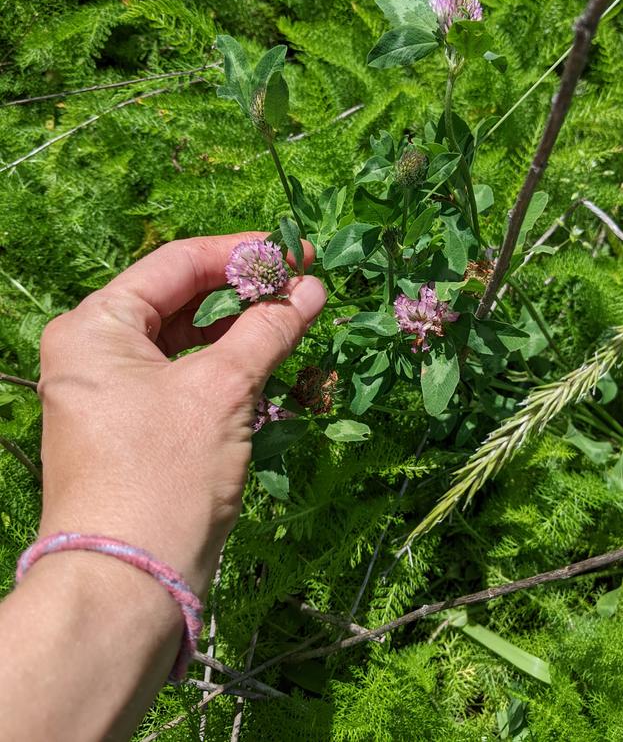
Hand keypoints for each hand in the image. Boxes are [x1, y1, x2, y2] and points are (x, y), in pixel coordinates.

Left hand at [36, 233, 325, 596]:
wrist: (129, 585)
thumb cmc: (165, 474)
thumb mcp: (222, 390)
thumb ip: (268, 329)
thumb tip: (310, 287)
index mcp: (97, 326)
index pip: (177, 264)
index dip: (242, 253)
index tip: (298, 251)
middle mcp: (98, 352)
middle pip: (184, 301)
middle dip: (247, 293)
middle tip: (306, 286)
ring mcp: (117, 392)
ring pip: (191, 343)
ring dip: (245, 333)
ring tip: (300, 321)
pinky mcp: (140, 427)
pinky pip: (190, 380)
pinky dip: (233, 371)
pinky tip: (277, 364)